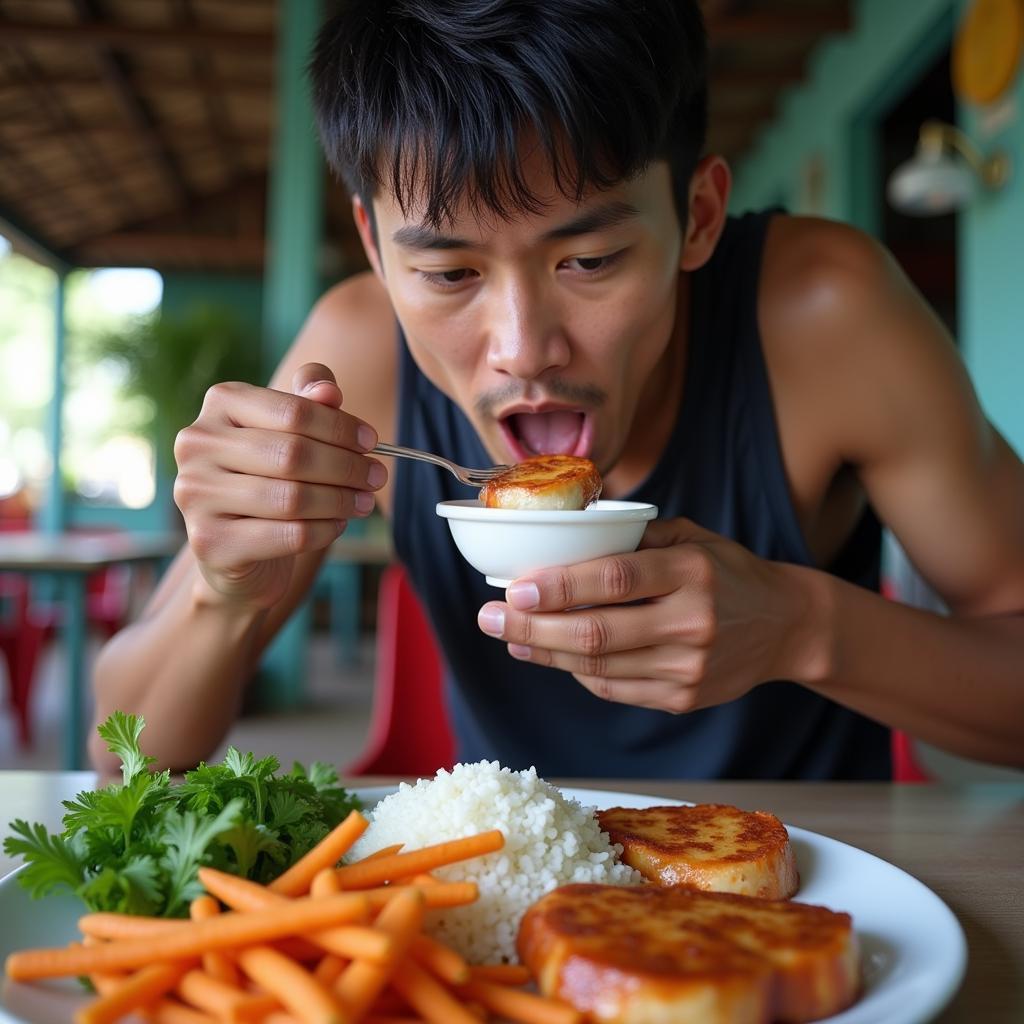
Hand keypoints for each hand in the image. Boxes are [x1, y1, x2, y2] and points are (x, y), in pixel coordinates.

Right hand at [173, 363, 385, 609]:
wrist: (236, 548)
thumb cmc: (269, 477)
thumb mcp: (292, 432)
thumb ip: (310, 402)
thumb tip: (328, 391)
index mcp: (221, 405)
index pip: (294, 411)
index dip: (341, 427)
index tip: (372, 442)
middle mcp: (197, 445)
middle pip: (294, 454)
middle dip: (347, 467)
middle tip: (377, 477)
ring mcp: (195, 494)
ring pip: (292, 497)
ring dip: (340, 501)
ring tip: (364, 503)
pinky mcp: (209, 542)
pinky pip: (287, 534)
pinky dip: (323, 531)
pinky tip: (337, 526)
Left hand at [476, 518, 816, 711]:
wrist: (785, 626)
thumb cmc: (726, 571)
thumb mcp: (690, 537)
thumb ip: (632, 538)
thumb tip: (562, 538)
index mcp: (692, 571)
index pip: (615, 579)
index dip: (560, 586)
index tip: (515, 587)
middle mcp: (692, 622)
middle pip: (596, 632)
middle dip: (532, 627)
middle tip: (488, 617)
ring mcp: (688, 668)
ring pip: (598, 667)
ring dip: (544, 652)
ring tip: (508, 635)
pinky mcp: (683, 699)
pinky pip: (614, 689)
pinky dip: (575, 672)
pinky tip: (548, 654)